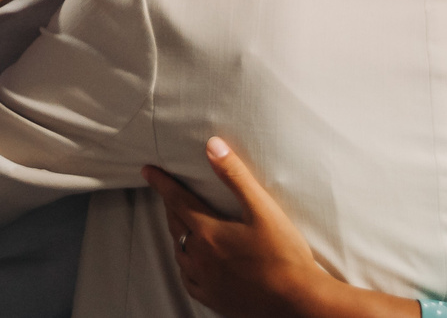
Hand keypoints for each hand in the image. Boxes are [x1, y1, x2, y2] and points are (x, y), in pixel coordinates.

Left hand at [145, 138, 389, 317]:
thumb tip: (212, 145)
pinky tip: (191, 263)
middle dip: (170, 206)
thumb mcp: (263, 209)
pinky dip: (185, 265)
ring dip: (177, 233)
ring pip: (180, 252)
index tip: (147, 170)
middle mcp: (200, 257)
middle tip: (168, 194)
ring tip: (180, 223)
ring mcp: (205, 282)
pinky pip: (188, 280)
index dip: (161, 183)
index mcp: (208, 232)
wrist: (299, 302)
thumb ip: (235, 176)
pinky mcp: (214, 299)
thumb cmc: (285, 255)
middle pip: (176, 225)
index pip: (176, 200)